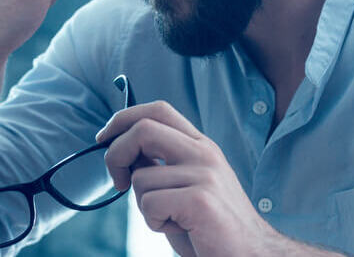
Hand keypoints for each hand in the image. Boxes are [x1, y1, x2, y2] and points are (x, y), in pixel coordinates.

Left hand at [96, 101, 337, 256]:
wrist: (250, 253)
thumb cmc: (209, 226)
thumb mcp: (184, 186)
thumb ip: (160, 165)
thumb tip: (123, 151)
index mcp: (201, 146)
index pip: (158, 110)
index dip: (123, 119)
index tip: (103, 139)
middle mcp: (205, 153)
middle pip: (143, 129)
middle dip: (115, 154)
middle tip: (117, 182)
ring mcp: (205, 175)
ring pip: (141, 178)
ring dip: (144, 205)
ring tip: (171, 219)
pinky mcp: (200, 200)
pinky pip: (150, 204)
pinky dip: (154, 222)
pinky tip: (179, 228)